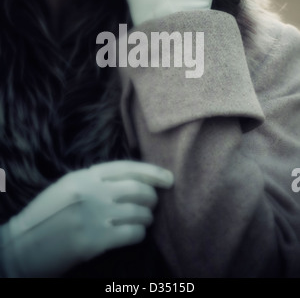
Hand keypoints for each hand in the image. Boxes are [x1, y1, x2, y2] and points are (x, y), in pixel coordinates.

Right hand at [0, 161, 173, 276]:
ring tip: (144, 220)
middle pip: (138, 189)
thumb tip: (134, 181)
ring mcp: (93, 216)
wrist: (23, 245)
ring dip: (147, 217)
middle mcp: (91, 192)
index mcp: (84, 176)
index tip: (169, 178)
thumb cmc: (48, 215)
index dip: (152, 172)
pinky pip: (132, 233)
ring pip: (139, 212)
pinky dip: (139, 233)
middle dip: (152, 197)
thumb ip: (97, 181)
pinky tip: (135, 234)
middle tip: (152, 204)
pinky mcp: (94, 241)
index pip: (127, 167)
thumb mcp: (69, 186)